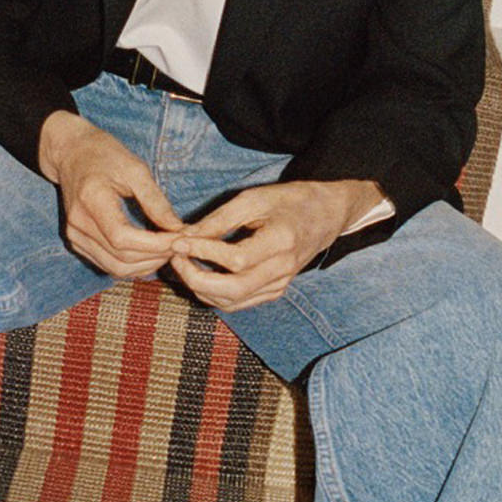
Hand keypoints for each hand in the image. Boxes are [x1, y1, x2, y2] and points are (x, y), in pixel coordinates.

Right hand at [39, 110, 183, 276]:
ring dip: (146, 265)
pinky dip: (133, 265)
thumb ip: (156, 201)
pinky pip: (108, 265)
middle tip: (180, 246)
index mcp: (91, 200)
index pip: (122, 237)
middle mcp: (78, 224)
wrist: (72, 155)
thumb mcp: (136, 169)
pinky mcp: (77, 243)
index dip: (154, 244)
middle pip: (121, 259)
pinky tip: (150, 253)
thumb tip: (178, 229)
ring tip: (168, 250)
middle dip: (156, 257)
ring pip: (116, 268)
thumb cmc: (105, 156)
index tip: (180, 238)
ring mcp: (74, 236)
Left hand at [169, 179, 382, 309]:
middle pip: (233, 290)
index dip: (203, 252)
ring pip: (232, 302)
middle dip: (196, 278)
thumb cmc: (289, 201)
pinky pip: (239, 303)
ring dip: (201, 288)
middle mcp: (283, 269)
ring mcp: (280, 285)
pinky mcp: (274, 292)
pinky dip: (214, 294)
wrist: (325, 216)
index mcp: (282, 241)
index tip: (178, 241)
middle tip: (175, 258)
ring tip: (183, 264)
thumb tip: (184, 236)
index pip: (236, 259)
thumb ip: (218, 220)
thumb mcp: (253, 199)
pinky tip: (200, 274)